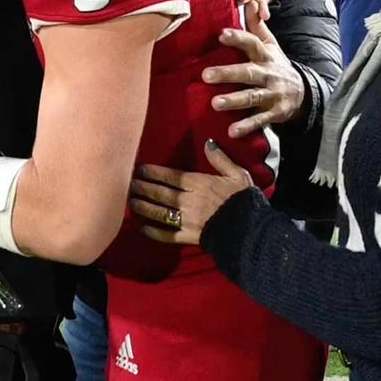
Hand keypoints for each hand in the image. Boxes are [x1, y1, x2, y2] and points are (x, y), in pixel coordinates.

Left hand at [130, 140, 253, 244]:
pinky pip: (168, 235)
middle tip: (129, 184)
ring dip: (144, 207)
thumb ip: (220, 159)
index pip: (171, 177)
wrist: (251, 229)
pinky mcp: (189, 237)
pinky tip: (143, 229)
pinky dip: (154, 233)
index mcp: (199, 184)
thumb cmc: (244, 200)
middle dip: (144, 188)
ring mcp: (187, 220)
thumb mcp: (237, 175)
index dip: (154, 173)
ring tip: (131, 202)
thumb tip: (208, 143)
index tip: (140, 169)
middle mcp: (189, 201)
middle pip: (161, 193)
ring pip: (160, 212)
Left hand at [203, 25, 304, 136]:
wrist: (303, 94)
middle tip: (205, 75)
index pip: (252, 43)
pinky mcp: (275, 113)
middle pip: (248, 72)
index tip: (221, 34)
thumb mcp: (270, 45)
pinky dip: (246, 126)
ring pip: (253, 96)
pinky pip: (260, 120)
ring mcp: (273, 94)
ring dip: (234, 101)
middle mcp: (269, 74)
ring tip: (215, 104)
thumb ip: (257, 25)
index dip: (238, 38)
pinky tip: (231, 131)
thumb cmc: (276, 66)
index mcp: (266, 55)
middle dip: (227, 73)